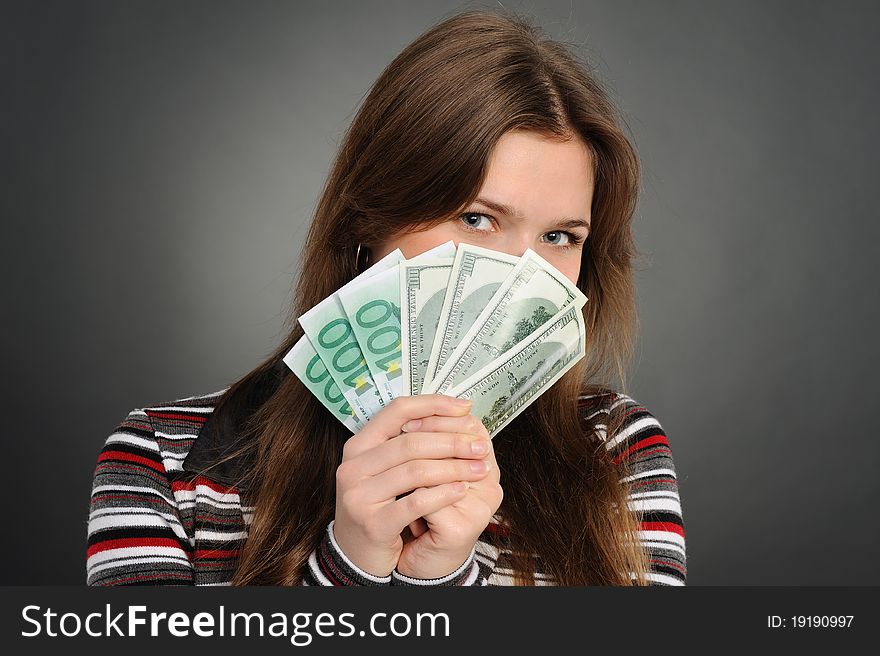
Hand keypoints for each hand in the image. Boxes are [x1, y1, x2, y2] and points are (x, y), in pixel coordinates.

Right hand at [332, 394, 492, 576]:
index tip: (465, 407)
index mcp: (358, 446)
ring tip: (479, 468)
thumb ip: (407, 445)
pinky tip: (462, 490)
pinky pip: (416, 503)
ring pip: (416, 471)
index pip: (397, 410)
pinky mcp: (373, 524)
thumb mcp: (383, 471)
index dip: (434, 404)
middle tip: (481, 446)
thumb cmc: (379, 508)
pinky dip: (444, 494)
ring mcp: (359, 496)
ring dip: (454, 468)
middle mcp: (353, 467)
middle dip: (452, 441)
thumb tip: (456, 414)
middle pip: (411, 442)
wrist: (356, 557)